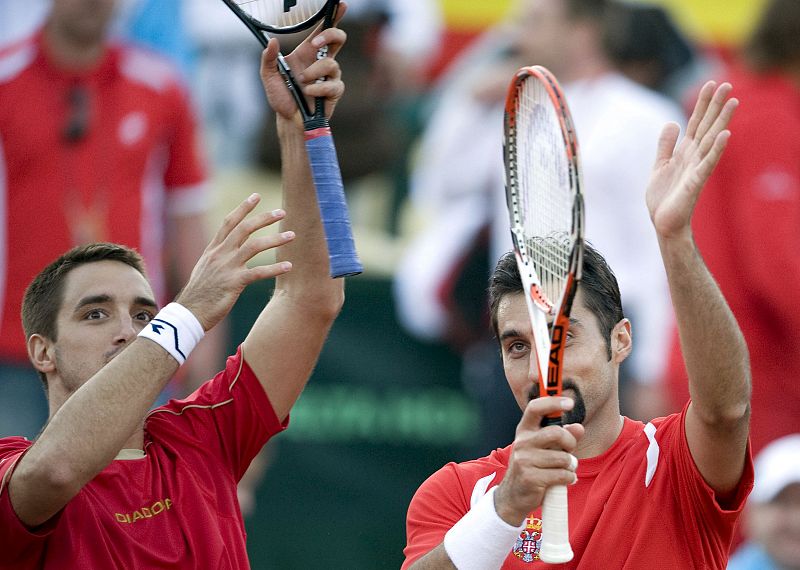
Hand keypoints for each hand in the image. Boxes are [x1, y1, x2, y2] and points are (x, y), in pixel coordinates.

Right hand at [176, 194, 294, 330]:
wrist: (189, 313)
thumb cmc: (199, 294)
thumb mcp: (205, 269)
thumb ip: (217, 257)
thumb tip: (226, 249)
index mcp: (213, 250)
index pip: (229, 222)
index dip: (243, 208)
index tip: (255, 196)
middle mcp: (220, 254)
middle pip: (244, 228)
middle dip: (264, 218)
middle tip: (282, 212)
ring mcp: (227, 267)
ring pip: (254, 246)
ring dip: (275, 240)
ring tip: (292, 236)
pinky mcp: (234, 283)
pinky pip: (258, 272)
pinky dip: (275, 269)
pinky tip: (289, 266)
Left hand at [259, 5, 346, 123]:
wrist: (290, 120)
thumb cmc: (281, 98)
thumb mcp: (268, 77)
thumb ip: (267, 58)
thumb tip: (272, 41)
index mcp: (307, 53)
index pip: (322, 30)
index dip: (333, 17)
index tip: (340, 5)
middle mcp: (320, 62)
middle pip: (337, 39)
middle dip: (330, 36)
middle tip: (315, 44)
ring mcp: (330, 77)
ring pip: (331, 63)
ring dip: (314, 72)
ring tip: (302, 83)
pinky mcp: (334, 91)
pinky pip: (332, 84)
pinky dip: (318, 89)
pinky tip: (309, 93)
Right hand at [494, 397, 583, 525]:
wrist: (513, 495)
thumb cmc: (532, 466)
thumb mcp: (544, 448)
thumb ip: (562, 436)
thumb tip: (579, 427)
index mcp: (524, 430)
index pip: (535, 408)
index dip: (553, 401)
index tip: (570, 402)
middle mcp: (522, 442)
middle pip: (556, 433)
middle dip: (570, 442)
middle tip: (570, 450)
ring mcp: (524, 460)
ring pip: (562, 458)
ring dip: (570, 465)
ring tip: (565, 469)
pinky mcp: (530, 478)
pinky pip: (562, 475)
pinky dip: (569, 478)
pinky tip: (563, 480)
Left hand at [646, 81, 737, 240]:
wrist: (663, 223)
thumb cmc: (663, 197)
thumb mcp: (659, 165)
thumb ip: (666, 145)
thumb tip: (673, 122)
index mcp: (684, 152)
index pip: (695, 123)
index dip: (702, 104)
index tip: (711, 84)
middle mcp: (693, 157)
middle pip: (706, 126)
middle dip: (716, 105)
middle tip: (728, 83)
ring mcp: (696, 168)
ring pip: (710, 140)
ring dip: (722, 121)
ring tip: (733, 102)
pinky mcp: (695, 182)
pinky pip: (707, 164)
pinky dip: (716, 149)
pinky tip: (725, 135)